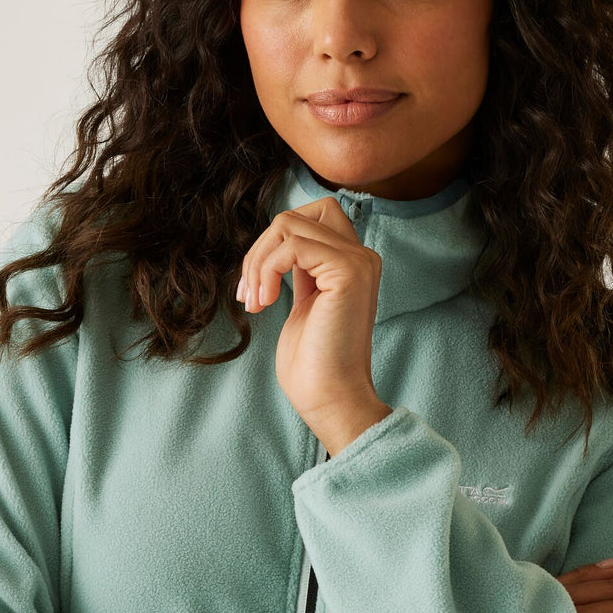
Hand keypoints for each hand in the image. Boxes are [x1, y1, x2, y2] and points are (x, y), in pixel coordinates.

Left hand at [236, 197, 382, 431]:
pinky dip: (266, 271)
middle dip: (261, 248)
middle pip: (296, 215)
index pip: (309, 218)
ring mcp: (358, 262)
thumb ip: (300, 268)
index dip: (273, 245)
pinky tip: (265, 303)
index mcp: (352, 264)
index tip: (257, 288)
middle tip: (250, 292)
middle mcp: (362, 257)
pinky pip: (291, 246)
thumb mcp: (304, 302)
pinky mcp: (349, 272)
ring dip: (257, 262)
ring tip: (255, 300)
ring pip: (288, 225)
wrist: (331, 397)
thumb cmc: (313, 363)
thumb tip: (275, 241)